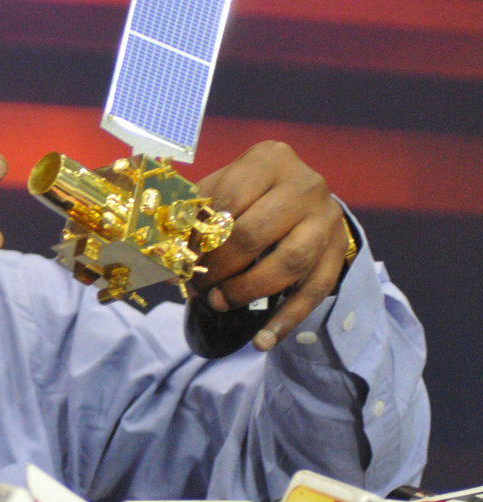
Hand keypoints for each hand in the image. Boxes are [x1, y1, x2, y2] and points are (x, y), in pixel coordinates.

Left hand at [190, 141, 351, 351]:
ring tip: (218, 303)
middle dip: (219, 267)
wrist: (306, 198)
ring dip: (247, 291)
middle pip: (255, 233)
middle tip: (198, 286)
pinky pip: (315, 293)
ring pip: (289, 263)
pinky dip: (285, 320)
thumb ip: (193, 216)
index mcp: (270, 159)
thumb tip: (161, 261)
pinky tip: (262, 341)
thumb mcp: (223, 189)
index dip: (199, 235)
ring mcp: (328, 219)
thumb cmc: (250, 194)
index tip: (180, 260)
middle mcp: (306, 185)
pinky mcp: (339, 252)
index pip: (227, 199)